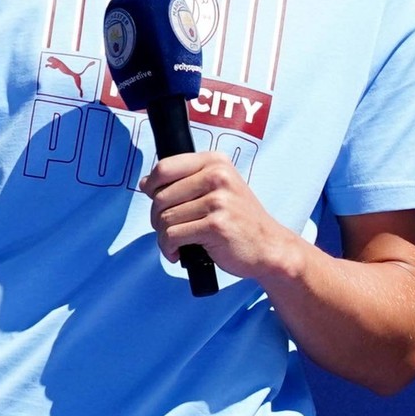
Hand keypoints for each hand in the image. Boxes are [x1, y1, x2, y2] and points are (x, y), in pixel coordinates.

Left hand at [139, 151, 300, 281]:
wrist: (269, 247)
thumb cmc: (239, 220)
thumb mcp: (219, 189)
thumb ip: (185, 181)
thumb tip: (145, 183)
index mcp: (215, 162)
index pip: (165, 167)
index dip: (152, 186)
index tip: (155, 200)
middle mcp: (217, 176)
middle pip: (160, 195)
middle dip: (156, 217)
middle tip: (168, 230)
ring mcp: (218, 200)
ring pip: (165, 217)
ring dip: (162, 236)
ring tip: (175, 243)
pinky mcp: (216, 225)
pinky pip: (173, 236)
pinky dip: (169, 248)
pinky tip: (178, 253)